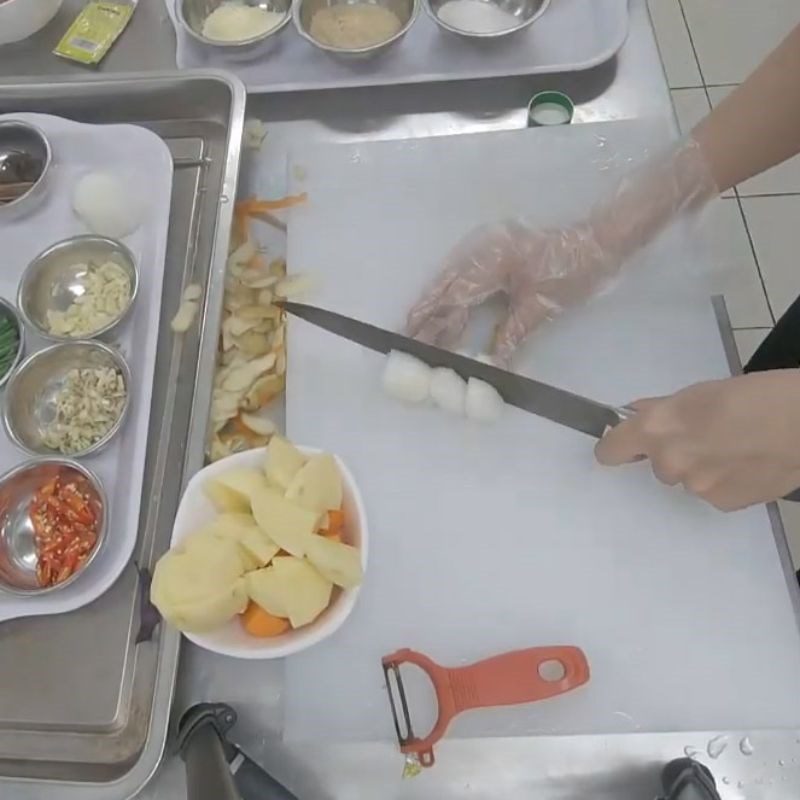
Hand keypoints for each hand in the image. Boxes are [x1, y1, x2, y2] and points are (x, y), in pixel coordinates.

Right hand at [406, 220, 614, 364]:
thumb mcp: (541, 307)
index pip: (450, 296)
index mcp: (489, 261)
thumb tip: (490, 368)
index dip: (429, 319)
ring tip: (423, 334)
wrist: (600, 241)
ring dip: (437, 308)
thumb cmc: (573, 271)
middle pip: (444, 287)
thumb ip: (510, 336)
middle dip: (426, 315)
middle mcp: (480, 251)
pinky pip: (463, 277)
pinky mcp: (494, 252)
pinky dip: (453, 298)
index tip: (411, 339)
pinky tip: (450, 318)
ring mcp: (486, 248)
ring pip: (450, 281)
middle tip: (408, 341)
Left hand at [595, 370, 799, 510]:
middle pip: (656, 464)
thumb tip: (636, 414)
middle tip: (705, 435)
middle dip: (673, 452)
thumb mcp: (698, 393)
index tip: (621, 446)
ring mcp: (695, 487)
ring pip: (686, 478)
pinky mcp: (721, 503)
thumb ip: (661, 409)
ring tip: (734, 447)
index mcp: (656, 429)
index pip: (611, 450)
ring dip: (700, 466)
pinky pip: (711, 492)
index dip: (615, 447)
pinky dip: (723, 480)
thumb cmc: (754, 396)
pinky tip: (746, 463)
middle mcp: (668, 462)